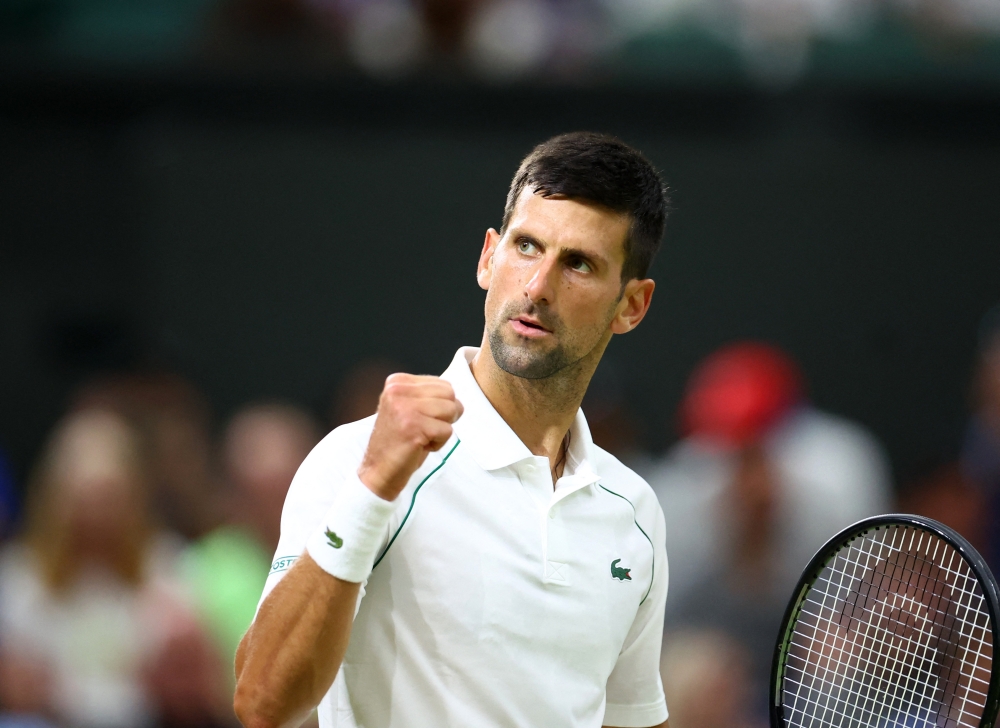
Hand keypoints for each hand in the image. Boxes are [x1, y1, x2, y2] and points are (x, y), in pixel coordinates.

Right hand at [358, 374, 462, 500]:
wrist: (379, 470)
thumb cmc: (399, 441)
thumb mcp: (409, 408)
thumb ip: (428, 396)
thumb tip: (458, 400)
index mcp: (397, 382)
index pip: (444, 384)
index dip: (440, 406)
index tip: (418, 420)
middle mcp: (398, 390)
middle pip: (450, 395)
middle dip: (445, 416)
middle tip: (423, 429)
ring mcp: (405, 407)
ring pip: (451, 410)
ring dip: (441, 430)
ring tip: (420, 436)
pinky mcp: (413, 426)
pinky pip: (447, 430)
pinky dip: (438, 443)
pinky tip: (419, 446)